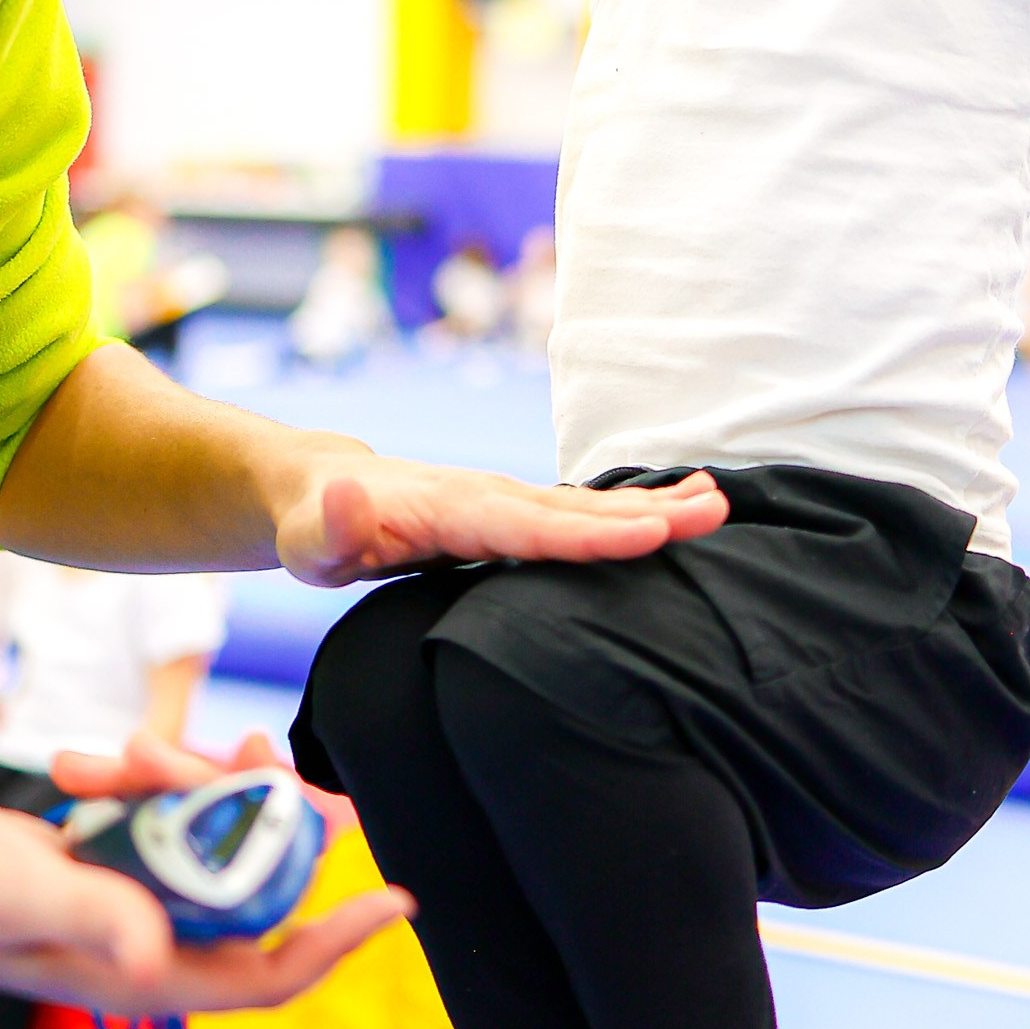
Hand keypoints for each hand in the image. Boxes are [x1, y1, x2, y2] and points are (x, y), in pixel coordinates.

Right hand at [0, 781, 411, 1017]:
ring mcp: (134, 898)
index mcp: (145, 973)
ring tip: (120, 757)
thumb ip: (88, 914)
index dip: (334, 942)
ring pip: (208, 834)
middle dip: (260, 816)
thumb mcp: (18, 897)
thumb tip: (154, 944)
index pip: (268, 974)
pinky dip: (137, 777)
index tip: (394, 900)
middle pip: (252, 883)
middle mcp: (152, 941)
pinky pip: (162, 811)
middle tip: (254, 749)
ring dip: (182, 782)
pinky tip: (80, 764)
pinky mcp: (113, 858)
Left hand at [270, 451, 727, 586]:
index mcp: (452, 510)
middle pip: (577, 510)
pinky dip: (633, 510)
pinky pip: (581, 512)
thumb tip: (348, 492)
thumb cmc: (318, 527)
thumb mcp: (310, 539)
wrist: (323, 489)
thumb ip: (334, 524)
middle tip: (715, 511)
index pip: (528, 526)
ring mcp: (507, 500)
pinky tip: (681, 510)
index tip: (648, 534)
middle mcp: (490, 496)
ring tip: (719, 503)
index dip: (588, 533)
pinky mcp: (516, 512)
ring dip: (654, 505)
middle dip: (647, 512)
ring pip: (589, 506)